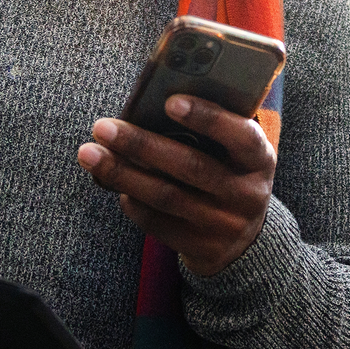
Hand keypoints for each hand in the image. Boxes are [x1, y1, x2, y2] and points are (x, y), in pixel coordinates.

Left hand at [77, 95, 275, 275]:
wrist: (245, 240)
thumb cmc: (229, 172)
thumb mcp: (236, 151)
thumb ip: (211, 128)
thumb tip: (155, 100)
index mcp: (260, 159)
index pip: (242, 136)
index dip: (209, 118)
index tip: (170, 101)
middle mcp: (247, 193)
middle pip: (191, 167)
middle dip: (142, 145)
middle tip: (103, 126)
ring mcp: (224, 225)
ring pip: (167, 197)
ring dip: (123, 173)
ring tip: (90, 153)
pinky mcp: (201, 248)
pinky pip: (159, 224)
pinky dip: (131, 201)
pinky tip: (111, 182)